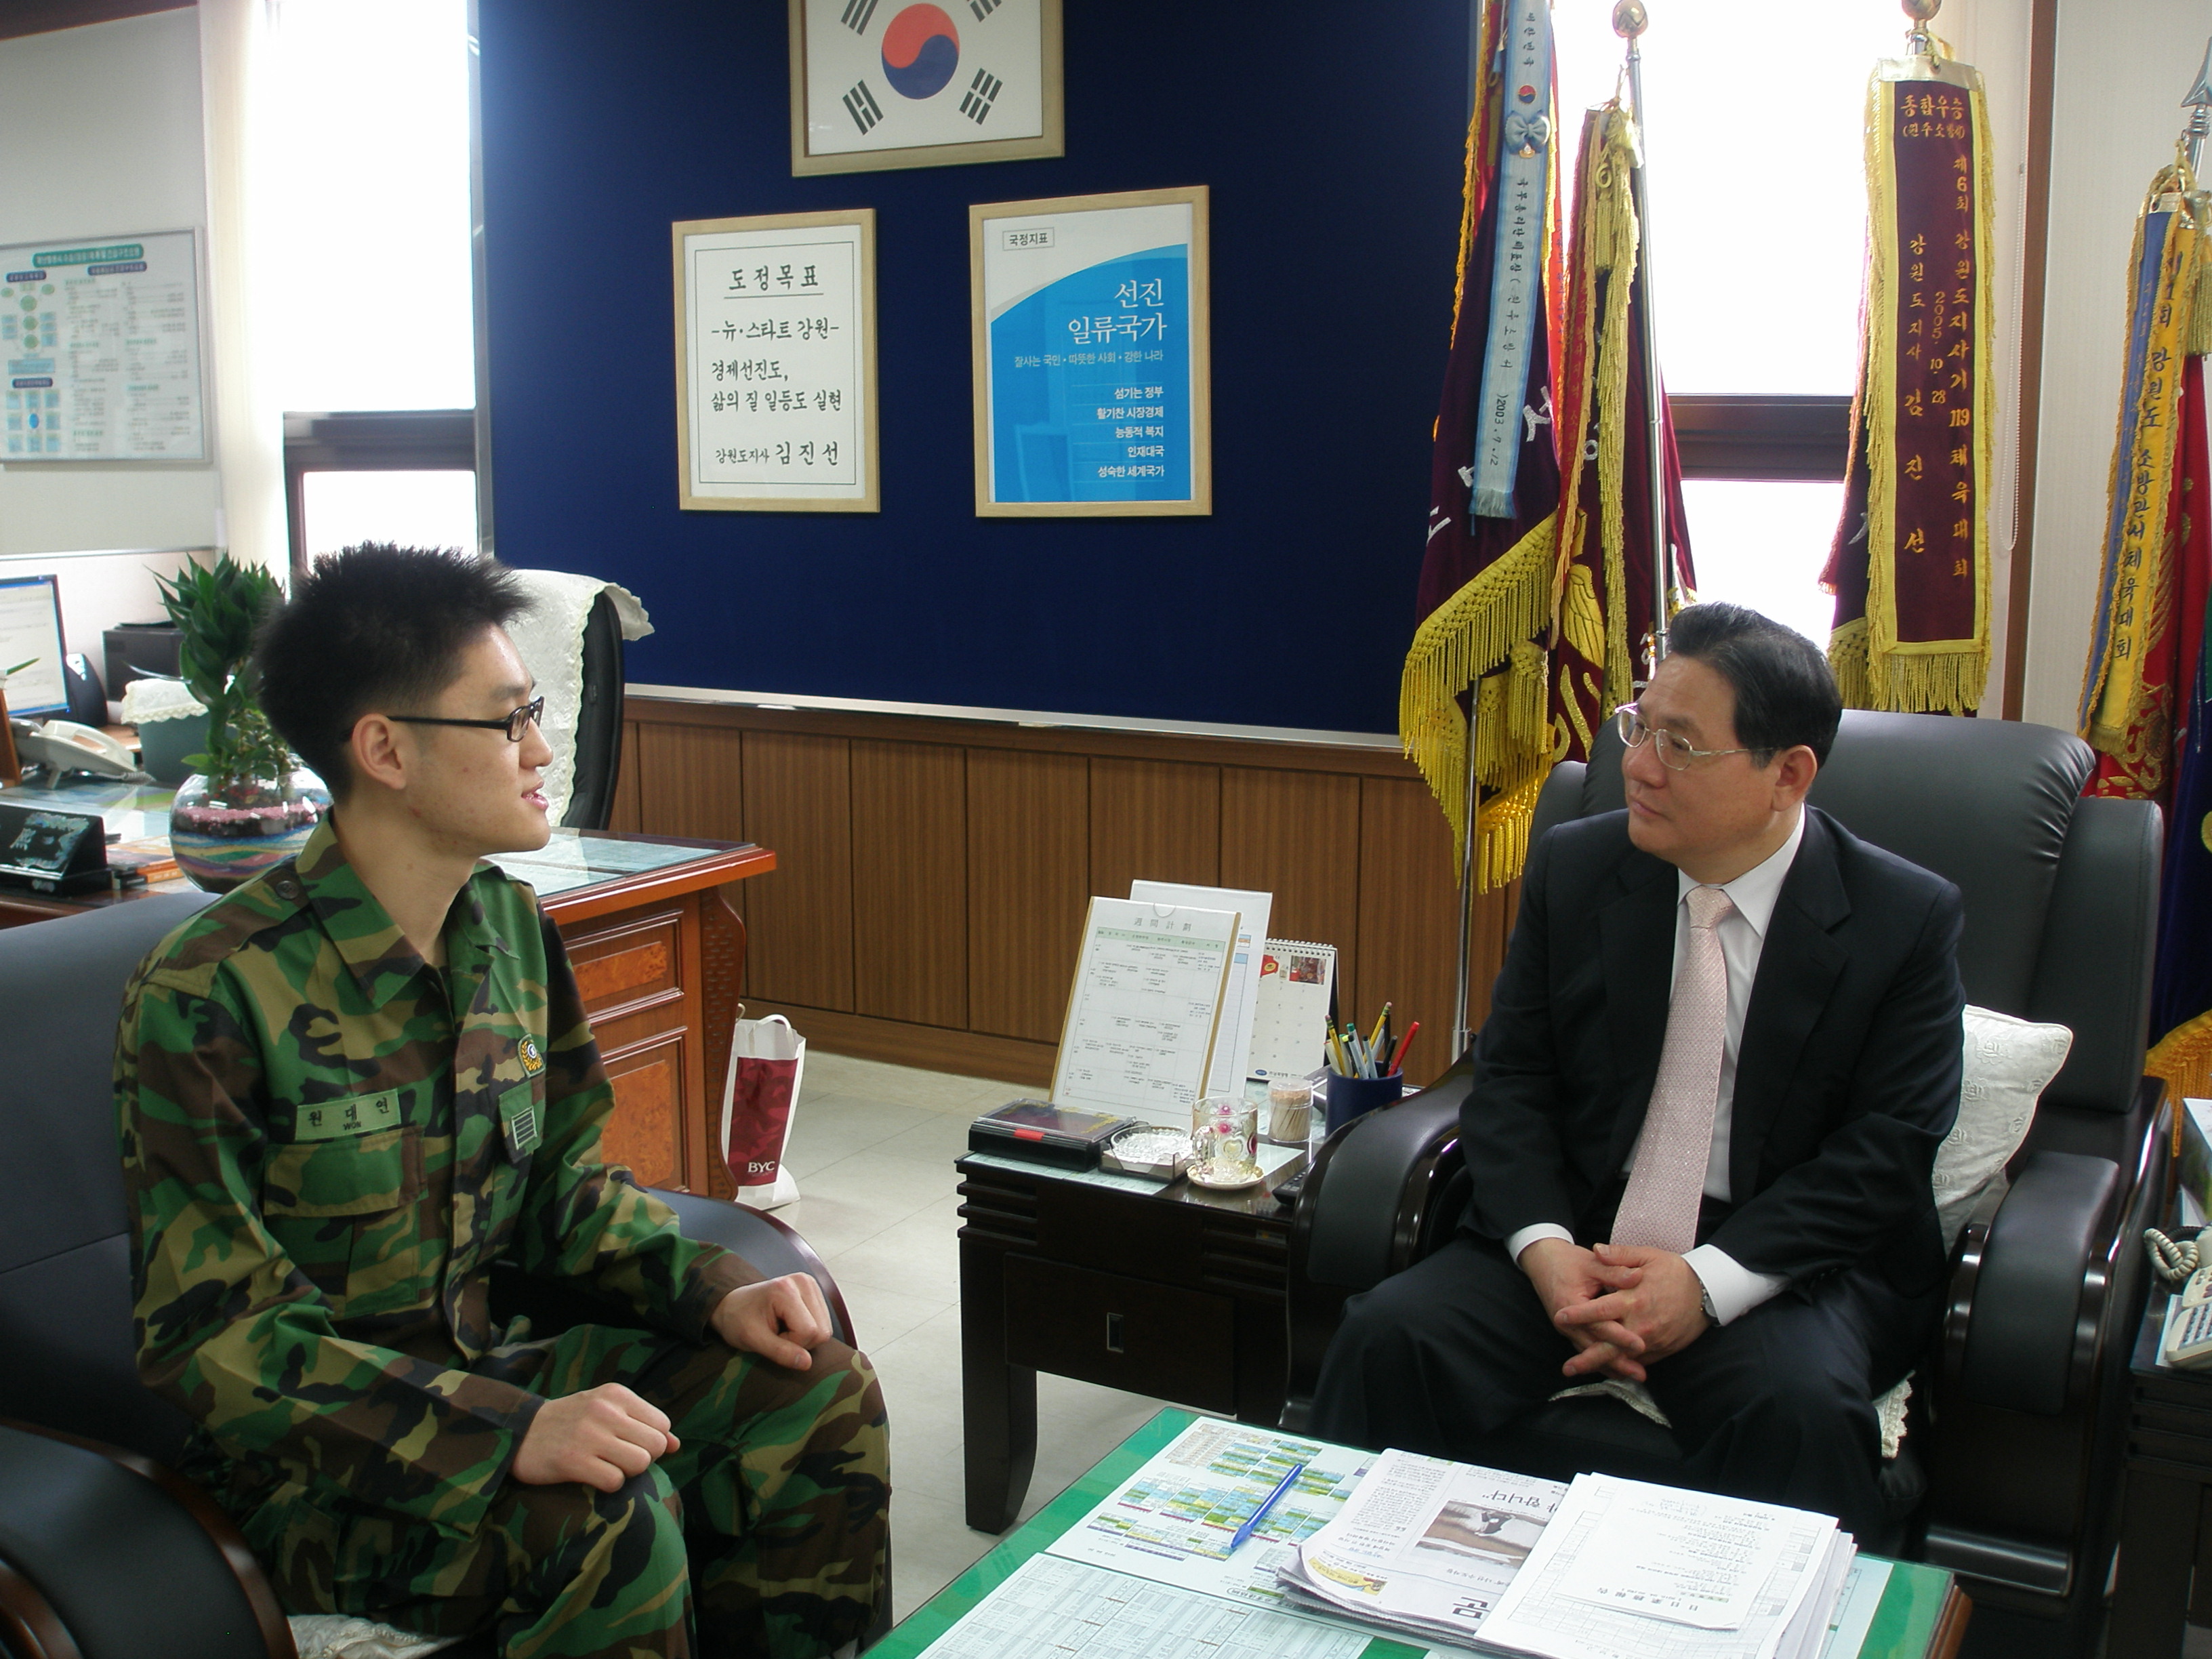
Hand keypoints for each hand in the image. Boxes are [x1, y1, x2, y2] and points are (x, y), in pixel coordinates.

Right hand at [512, 1383, 678, 1491]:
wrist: (519, 1431)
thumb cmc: (570, 1421)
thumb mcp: (607, 1410)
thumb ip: (643, 1423)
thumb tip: (676, 1445)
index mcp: (616, 1394)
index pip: (662, 1424)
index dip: (652, 1441)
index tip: (631, 1444)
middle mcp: (605, 1410)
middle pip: (655, 1445)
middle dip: (643, 1458)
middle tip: (619, 1458)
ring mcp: (589, 1435)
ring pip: (640, 1463)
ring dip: (628, 1472)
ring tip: (608, 1466)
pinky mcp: (573, 1461)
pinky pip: (615, 1481)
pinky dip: (609, 1484)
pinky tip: (593, 1476)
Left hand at [710, 1273, 833, 1369]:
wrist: (731, 1305)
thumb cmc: (737, 1320)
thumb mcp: (752, 1339)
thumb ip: (780, 1352)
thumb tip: (807, 1363)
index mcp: (787, 1289)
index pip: (809, 1331)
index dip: (791, 1344)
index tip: (771, 1338)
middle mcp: (804, 1282)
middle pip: (821, 1330)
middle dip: (799, 1342)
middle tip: (776, 1335)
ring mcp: (811, 1285)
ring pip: (825, 1329)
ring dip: (804, 1338)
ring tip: (782, 1329)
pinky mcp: (814, 1292)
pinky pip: (823, 1323)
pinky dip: (807, 1331)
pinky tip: (789, 1324)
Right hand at [1519, 1237, 1647, 1381]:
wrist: (1542, 1261)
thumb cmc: (1568, 1261)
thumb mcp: (1592, 1262)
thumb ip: (1614, 1270)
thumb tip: (1638, 1276)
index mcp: (1570, 1304)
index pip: (1598, 1325)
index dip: (1619, 1336)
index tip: (1640, 1344)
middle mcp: (1566, 1322)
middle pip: (1594, 1346)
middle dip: (1617, 1360)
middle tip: (1640, 1373)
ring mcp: (1567, 1329)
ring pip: (1590, 1352)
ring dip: (1611, 1365)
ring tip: (1634, 1375)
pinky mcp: (1571, 1331)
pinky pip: (1587, 1349)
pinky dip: (1602, 1360)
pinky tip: (1619, 1369)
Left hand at [1550, 1243, 1710, 1380]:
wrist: (1708, 1292)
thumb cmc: (1675, 1272)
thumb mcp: (1649, 1257)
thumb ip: (1620, 1256)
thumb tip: (1596, 1249)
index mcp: (1634, 1299)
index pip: (1601, 1310)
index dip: (1580, 1315)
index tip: (1560, 1317)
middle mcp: (1641, 1324)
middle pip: (1609, 1345)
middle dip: (1587, 1357)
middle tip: (1566, 1367)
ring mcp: (1652, 1340)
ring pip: (1623, 1358)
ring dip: (1601, 1366)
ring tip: (1580, 1371)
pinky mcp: (1661, 1349)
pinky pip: (1638, 1361)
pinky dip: (1622, 1366)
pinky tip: (1607, 1369)